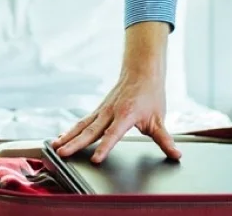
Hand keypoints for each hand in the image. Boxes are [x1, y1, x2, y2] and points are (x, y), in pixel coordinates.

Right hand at [50, 68, 179, 163]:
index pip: (113, 134)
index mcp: (126, 115)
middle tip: (62, 154)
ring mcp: (102, 111)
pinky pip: (82, 122)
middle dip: (75, 144)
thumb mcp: (159, 119)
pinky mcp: (98, 111)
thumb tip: (176, 155)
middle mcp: (110, 113)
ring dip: (68, 137)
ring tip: (55, 147)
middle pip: (90, 131)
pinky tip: (61, 138)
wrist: (141, 71)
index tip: (96, 159)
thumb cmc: (150, 94)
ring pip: (82, 126)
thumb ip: (165, 140)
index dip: (105, 148)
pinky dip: (71, 131)